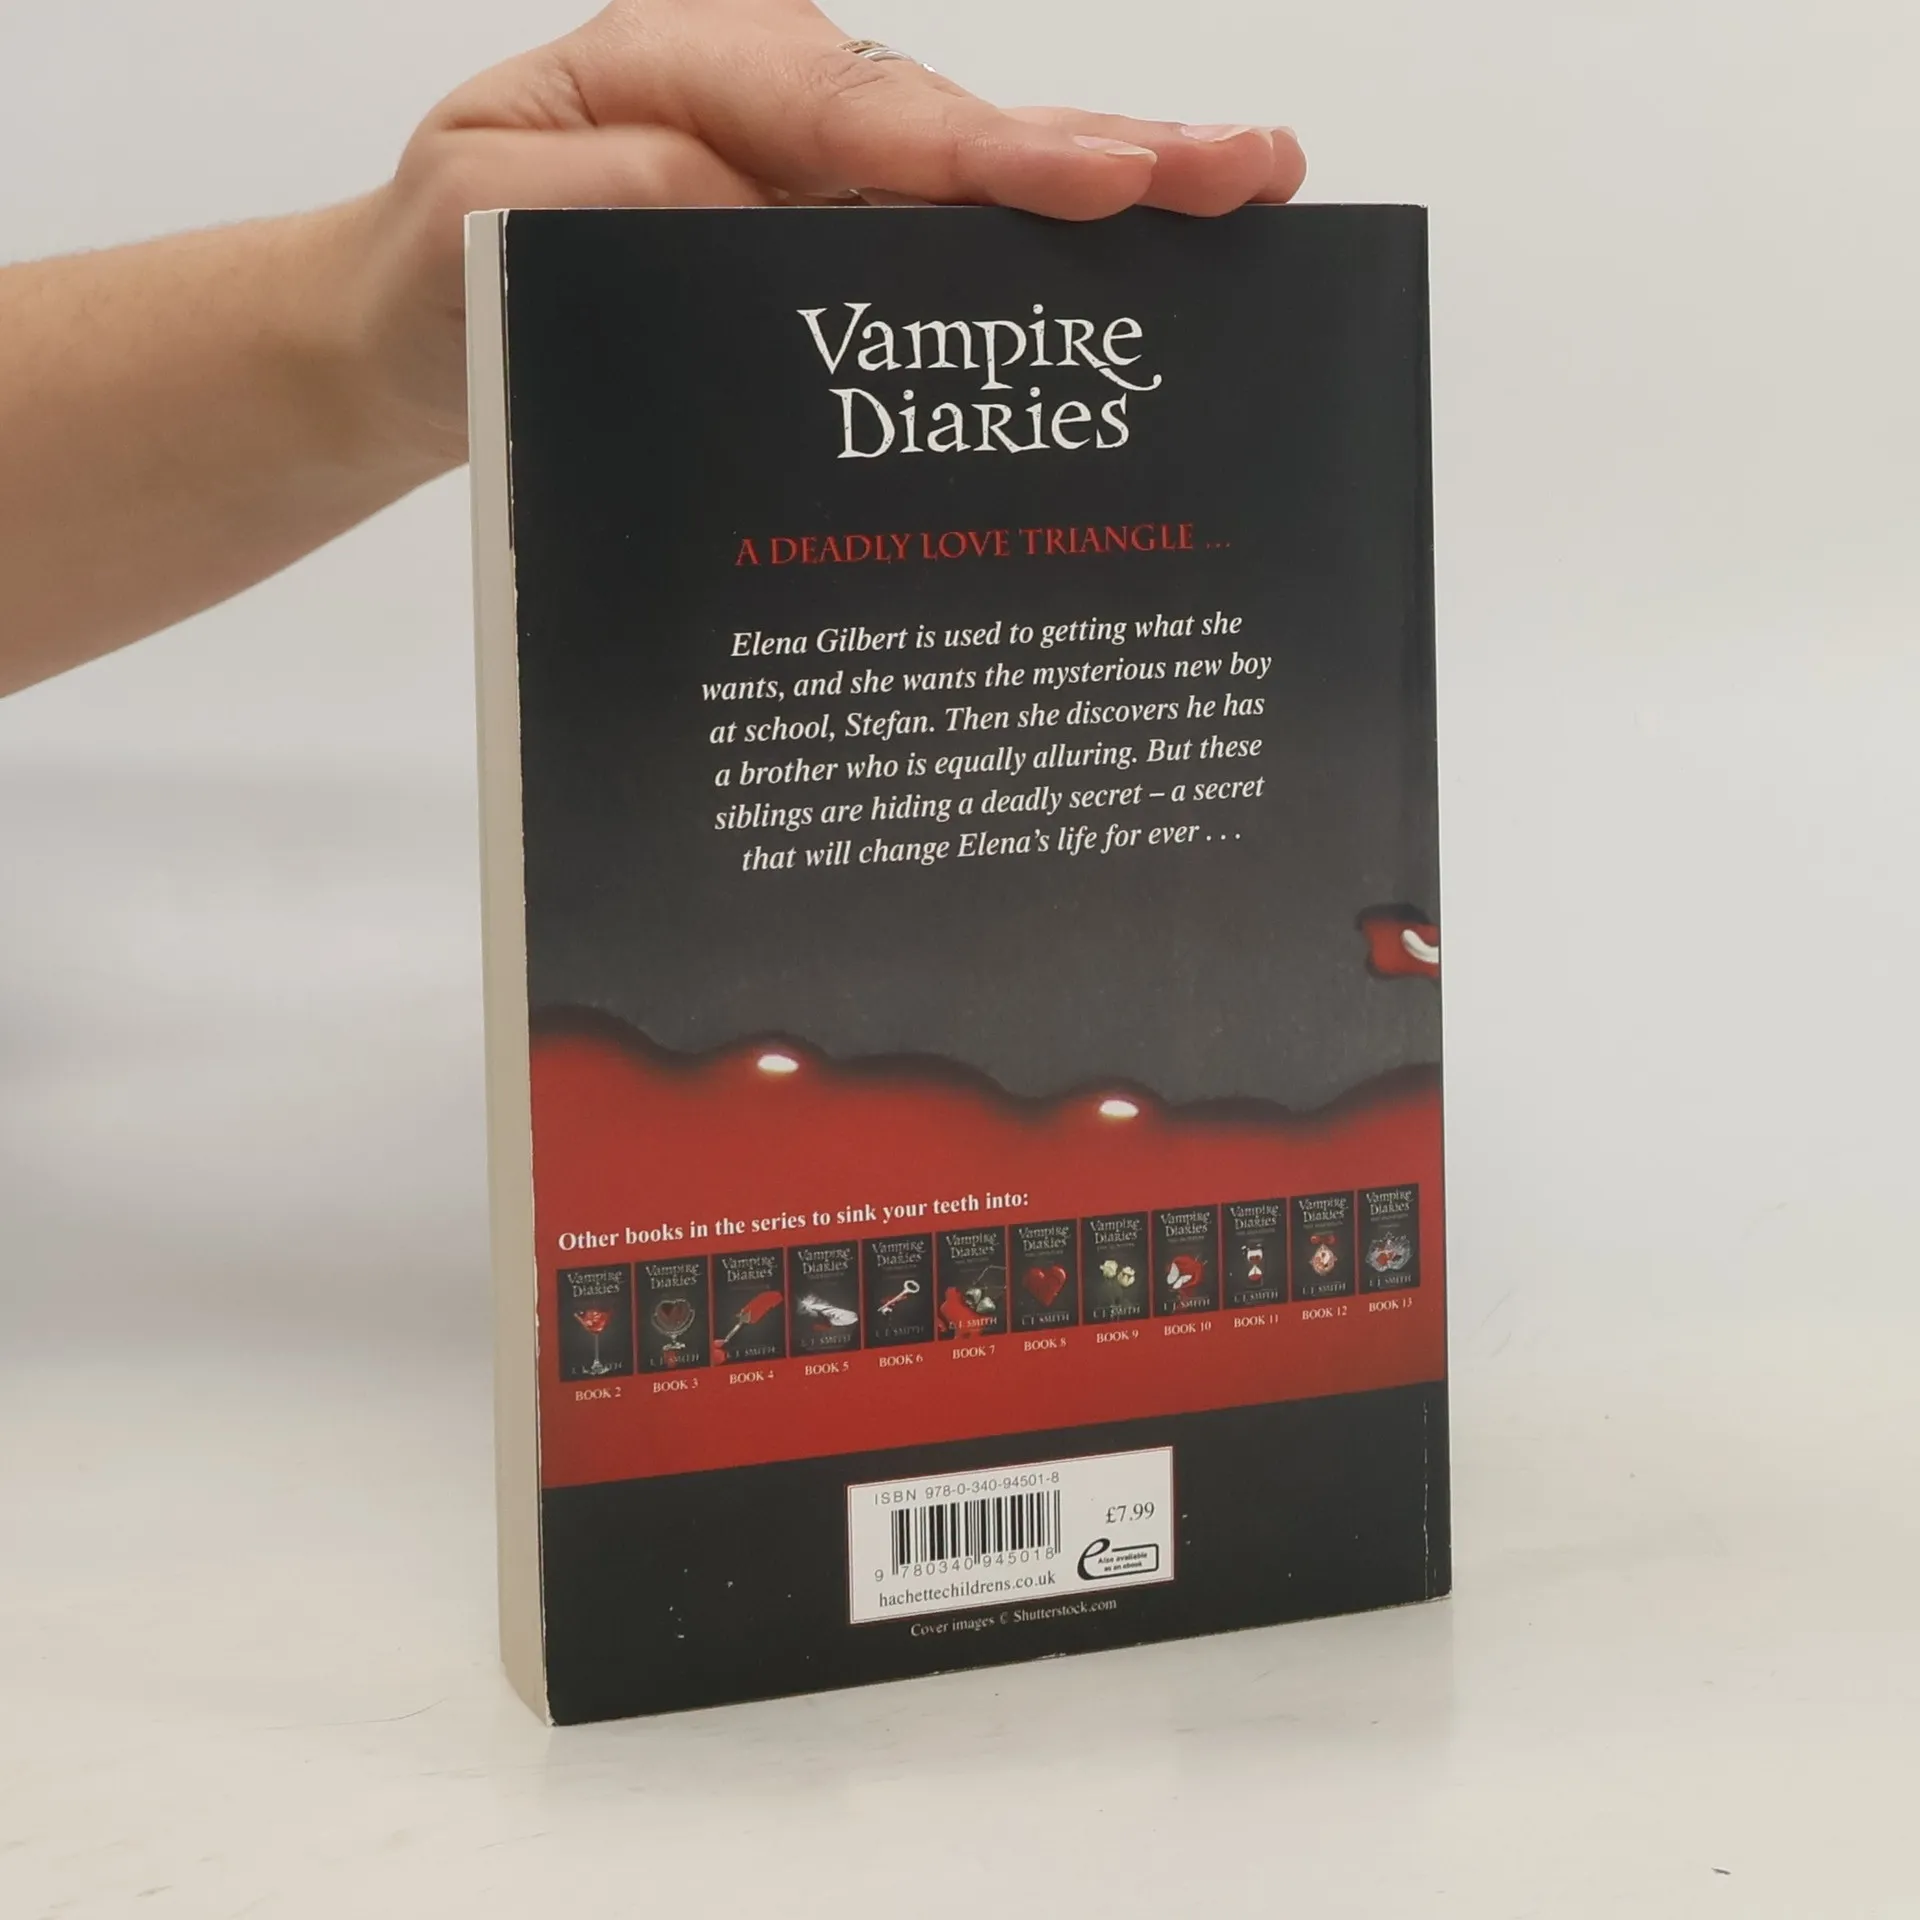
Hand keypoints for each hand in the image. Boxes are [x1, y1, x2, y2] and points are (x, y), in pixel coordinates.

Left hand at [350, 0, 1305, 464]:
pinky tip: (1137, 279)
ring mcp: (817, 185)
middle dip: (1111, 155)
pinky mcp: (828, 256)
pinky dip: (1039, 270)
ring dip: (1109, 202)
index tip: (1111, 178)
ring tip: (1243, 205)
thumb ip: (623, 197)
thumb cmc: (452, 260)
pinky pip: (942, 258)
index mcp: (700, 66)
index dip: (995, 156)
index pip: (867, 116)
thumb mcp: (495, 215)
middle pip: (960, 137)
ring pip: (974, 192)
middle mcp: (783, 110)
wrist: (423, 329)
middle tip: (1253, 174)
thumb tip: (758, 211)